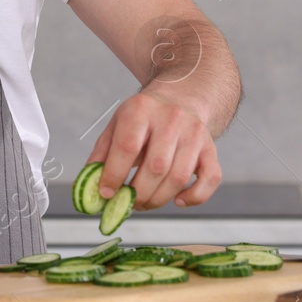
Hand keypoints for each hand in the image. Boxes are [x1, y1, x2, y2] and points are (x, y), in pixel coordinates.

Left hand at [86, 91, 221, 209]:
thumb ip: (101, 155)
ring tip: (144, 202)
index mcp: (141, 109)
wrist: (180, 98)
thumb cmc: (144, 118)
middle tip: (127, 203)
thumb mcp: (117, 125)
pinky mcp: (211, 148)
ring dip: (158, 199)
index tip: (106, 194)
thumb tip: (90, 187)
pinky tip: (177, 200)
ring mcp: (195, 133)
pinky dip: (194, 197)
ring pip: (179, 178)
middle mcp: (171, 119)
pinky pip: (210, 179)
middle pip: (156, 167)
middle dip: (138, 193)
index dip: (115, 175)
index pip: (127, 146)